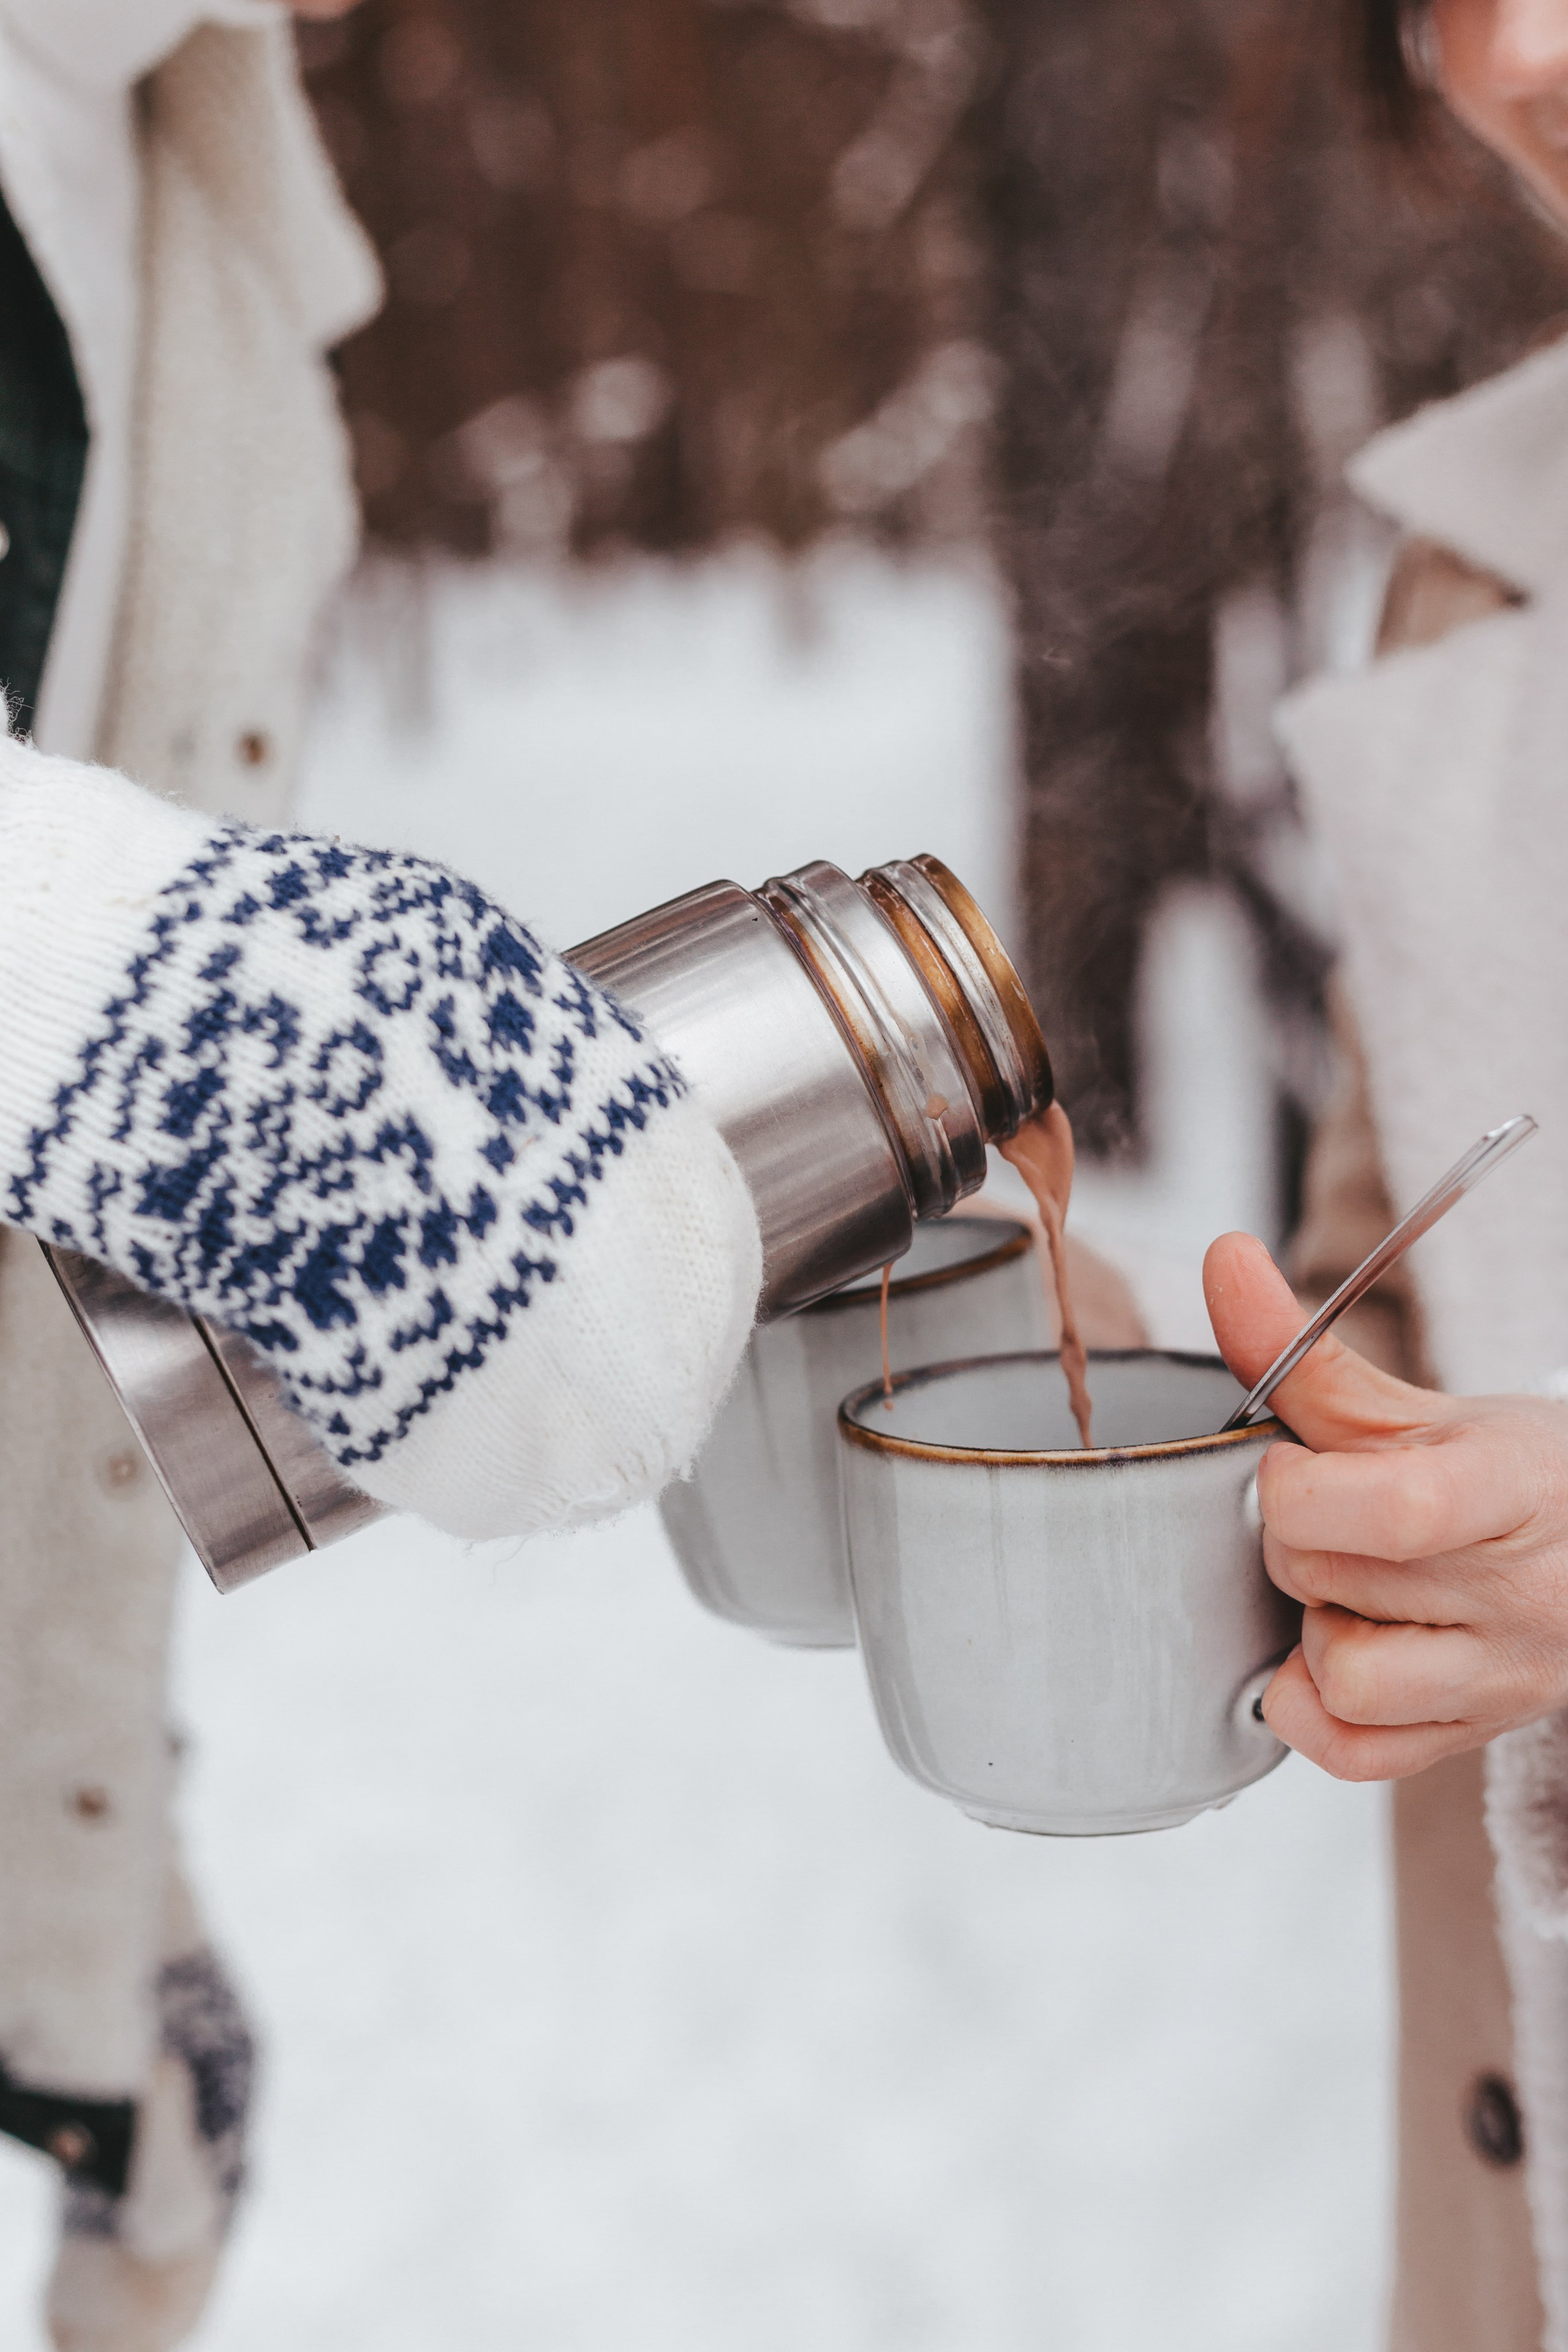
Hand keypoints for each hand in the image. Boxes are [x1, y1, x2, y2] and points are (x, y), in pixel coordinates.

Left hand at [1204, 1231, 1567, 1779]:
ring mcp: (1501, 1679)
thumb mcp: (1421, 1404)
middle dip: (1295, 1539)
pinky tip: (1336, 1649)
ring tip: (1347, 1587)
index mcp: (1516, 1492)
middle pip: (1335, 1579)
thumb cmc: (1513, 1473)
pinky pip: (1352, 1751)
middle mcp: (1522, 1598)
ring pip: (1344, 1677)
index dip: (1299, 1489)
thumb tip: (1222, 1261)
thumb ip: (1307, 1352)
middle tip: (1326, 1517)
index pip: (1395, 1509)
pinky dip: (1315, 1706)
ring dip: (1312, 1626)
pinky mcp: (1470, 1738)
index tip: (1286, 1467)